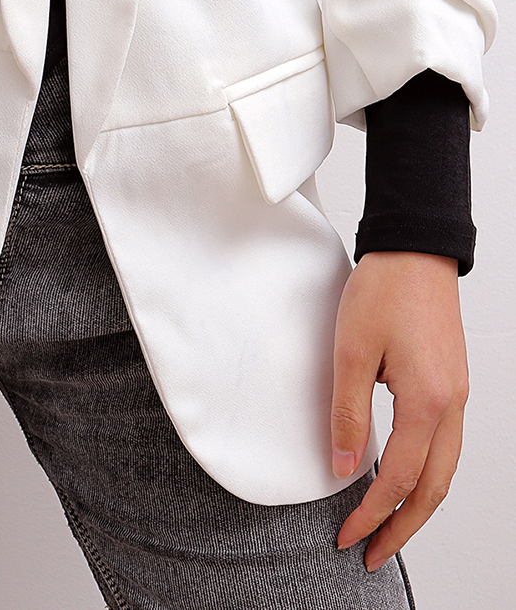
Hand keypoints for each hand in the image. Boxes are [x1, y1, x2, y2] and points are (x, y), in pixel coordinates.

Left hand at [330, 250, 467, 571]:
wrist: (414, 251)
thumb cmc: (383, 292)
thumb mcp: (350, 352)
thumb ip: (348, 413)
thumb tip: (346, 468)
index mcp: (428, 402)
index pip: (401, 478)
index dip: (373, 513)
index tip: (347, 536)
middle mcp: (452, 406)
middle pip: (434, 488)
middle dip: (402, 527)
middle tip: (371, 553)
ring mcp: (457, 396)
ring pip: (445, 470)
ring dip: (417, 505)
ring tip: (387, 528)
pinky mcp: (451, 384)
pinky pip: (445, 445)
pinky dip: (427, 475)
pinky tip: (405, 480)